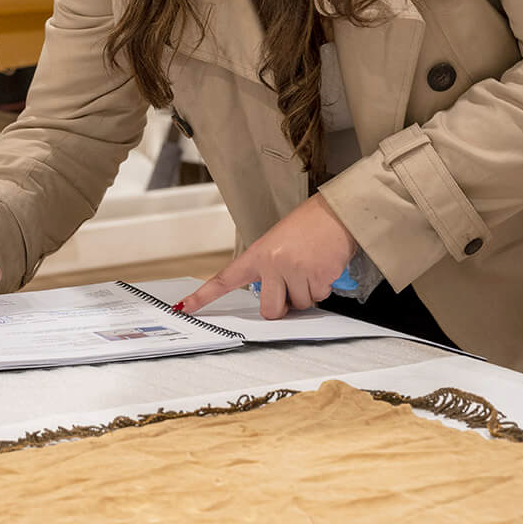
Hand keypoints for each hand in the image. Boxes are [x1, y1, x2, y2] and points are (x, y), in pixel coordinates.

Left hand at [178, 195, 357, 319]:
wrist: (336, 213)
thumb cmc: (309, 225)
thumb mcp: (279, 242)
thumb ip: (269, 269)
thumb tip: (275, 299)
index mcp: (259, 254)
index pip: (226, 278)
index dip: (204, 295)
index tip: (186, 306)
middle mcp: (273, 264)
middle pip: (270, 310)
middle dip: (283, 307)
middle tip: (291, 288)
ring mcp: (295, 272)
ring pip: (299, 305)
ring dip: (307, 292)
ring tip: (310, 266)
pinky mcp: (317, 277)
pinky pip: (318, 298)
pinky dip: (322, 287)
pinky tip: (323, 266)